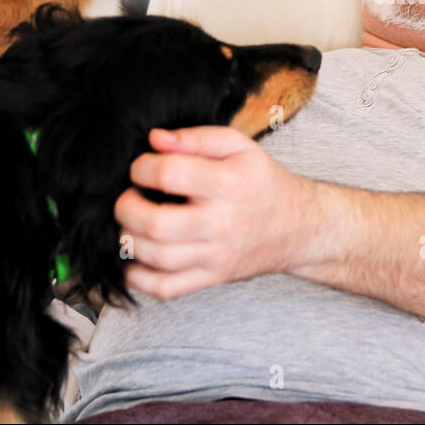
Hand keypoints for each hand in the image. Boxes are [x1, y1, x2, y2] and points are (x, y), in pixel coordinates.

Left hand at [115, 126, 318, 298]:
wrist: (297, 227)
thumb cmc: (262, 182)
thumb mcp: (240, 147)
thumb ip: (197, 137)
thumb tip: (155, 140)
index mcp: (229, 184)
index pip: (170, 175)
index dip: (142, 167)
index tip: (142, 167)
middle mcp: (222, 223)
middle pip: (157, 224)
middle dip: (127, 208)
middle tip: (129, 198)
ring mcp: (216, 255)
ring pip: (156, 258)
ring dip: (130, 239)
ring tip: (134, 222)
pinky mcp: (211, 277)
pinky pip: (165, 288)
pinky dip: (139, 277)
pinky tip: (137, 257)